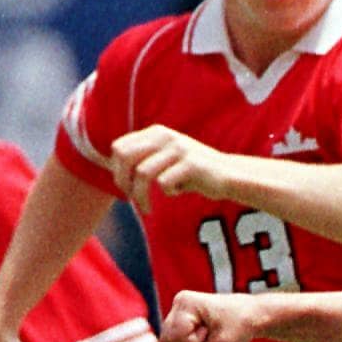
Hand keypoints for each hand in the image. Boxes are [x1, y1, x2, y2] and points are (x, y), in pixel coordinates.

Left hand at [111, 125, 227, 215]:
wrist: (229, 174)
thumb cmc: (192, 172)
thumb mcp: (165, 158)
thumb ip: (143, 158)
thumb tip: (112, 168)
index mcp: (156, 132)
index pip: (119, 148)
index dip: (117, 170)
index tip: (127, 187)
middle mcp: (165, 136)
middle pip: (125, 157)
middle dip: (123, 181)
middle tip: (131, 198)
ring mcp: (178, 149)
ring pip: (142, 174)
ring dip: (141, 196)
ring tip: (147, 208)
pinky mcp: (191, 164)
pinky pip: (164, 183)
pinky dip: (166, 193)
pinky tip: (177, 193)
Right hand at [160, 290, 259, 341]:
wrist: (253, 314)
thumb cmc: (240, 326)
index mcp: (185, 302)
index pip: (171, 339)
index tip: (211, 332)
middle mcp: (178, 303)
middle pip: (168, 340)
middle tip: (211, 334)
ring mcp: (179, 309)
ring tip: (211, 333)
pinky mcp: (182, 317)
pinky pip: (178, 341)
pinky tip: (207, 333)